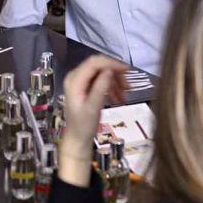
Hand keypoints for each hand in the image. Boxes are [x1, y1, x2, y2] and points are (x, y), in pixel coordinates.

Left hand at [58, 55, 127, 186]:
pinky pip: (101, 81)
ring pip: (102, 73)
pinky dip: (111, 87)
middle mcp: (76, 77)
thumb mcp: (93, 107)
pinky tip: (119, 98)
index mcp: (74, 80)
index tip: (127, 70)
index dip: (111, 63)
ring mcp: (80, 82)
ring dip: (115, 82)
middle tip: (128, 86)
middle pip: (99, 66)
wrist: (78, 139)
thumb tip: (110, 70)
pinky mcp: (86, 87)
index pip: (94, 62)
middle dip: (115, 73)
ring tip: (125, 96)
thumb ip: (100, 87)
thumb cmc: (84, 126)